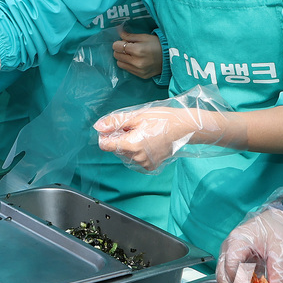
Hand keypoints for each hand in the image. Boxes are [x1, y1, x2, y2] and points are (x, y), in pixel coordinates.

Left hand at [95, 102, 239, 172]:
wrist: (185, 128)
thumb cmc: (162, 119)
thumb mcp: (136, 116)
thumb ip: (115, 122)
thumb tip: (98, 127)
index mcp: (130, 145)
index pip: (105, 145)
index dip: (107, 135)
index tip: (116, 127)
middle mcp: (136, 158)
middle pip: (116, 149)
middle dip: (121, 137)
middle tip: (136, 126)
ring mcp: (144, 164)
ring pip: (126, 154)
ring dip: (129, 144)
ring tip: (144, 133)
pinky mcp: (151, 166)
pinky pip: (137, 158)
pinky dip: (138, 151)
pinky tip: (149, 141)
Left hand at [112, 29, 162, 79]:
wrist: (170, 58)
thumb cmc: (157, 44)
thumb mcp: (144, 37)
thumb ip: (129, 36)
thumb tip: (118, 32)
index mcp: (137, 50)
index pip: (117, 47)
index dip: (118, 43)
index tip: (122, 42)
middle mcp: (136, 62)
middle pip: (117, 55)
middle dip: (120, 50)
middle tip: (127, 47)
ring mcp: (138, 70)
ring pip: (120, 63)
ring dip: (122, 58)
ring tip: (131, 54)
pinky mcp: (141, 75)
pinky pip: (127, 69)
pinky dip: (128, 64)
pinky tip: (136, 60)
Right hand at [218, 206, 282, 282]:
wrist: (280, 218)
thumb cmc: (278, 229)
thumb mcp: (282, 250)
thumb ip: (279, 274)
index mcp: (237, 241)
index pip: (231, 266)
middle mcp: (229, 249)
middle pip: (222, 276)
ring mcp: (231, 257)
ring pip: (225, 281)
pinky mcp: (237, 264)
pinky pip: (234, 281)